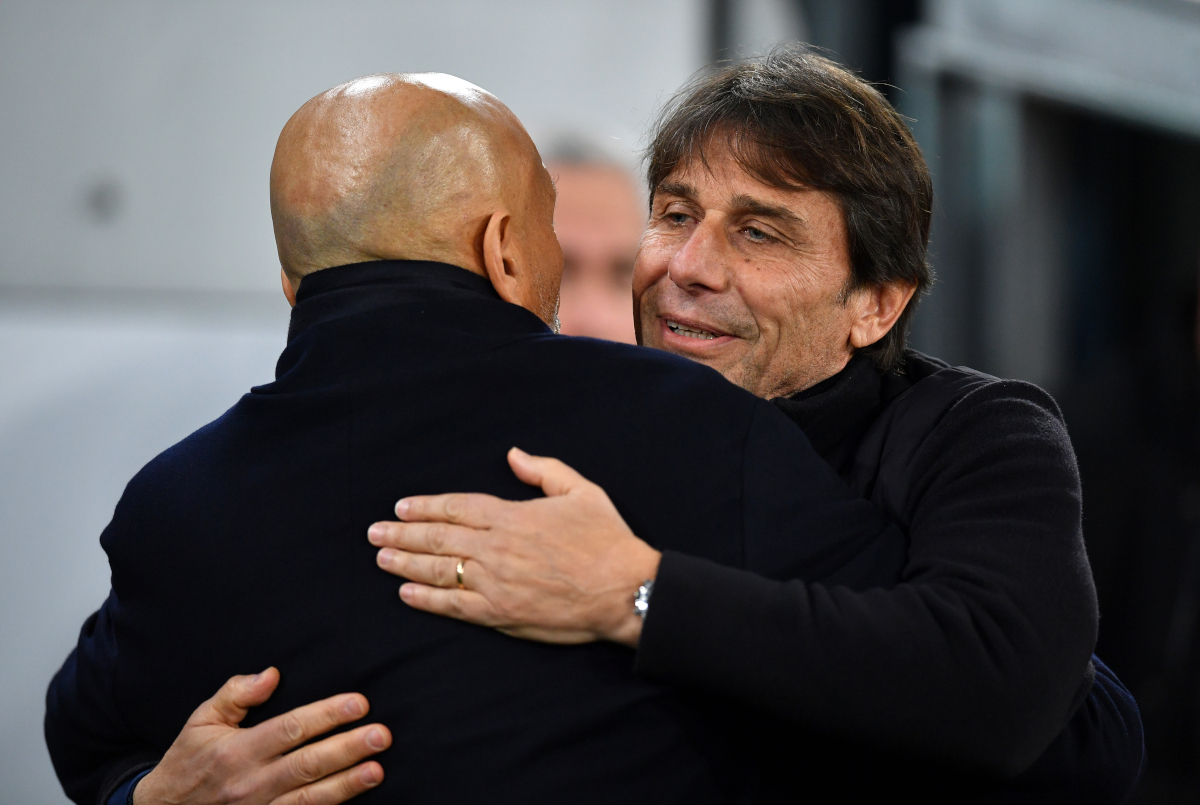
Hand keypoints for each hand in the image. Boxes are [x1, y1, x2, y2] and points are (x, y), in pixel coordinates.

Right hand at [133, 667, 390, 804]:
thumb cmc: (188, 763)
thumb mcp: (201, 722)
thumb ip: (235, 694)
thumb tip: (271, 674)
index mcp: (237, 751)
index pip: (290, 729)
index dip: (326, 715)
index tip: (359, 703)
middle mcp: (250, 784)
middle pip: (307, 764)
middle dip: (347, 749)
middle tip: (381, 735)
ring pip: (309, 798)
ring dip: (346, 785)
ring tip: (376, 770)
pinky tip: (354, 800)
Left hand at [367, 447, 660, 646]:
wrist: (625, 588)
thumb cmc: (607, 539)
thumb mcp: (581, 491)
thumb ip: (543, 470)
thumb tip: (513, 455)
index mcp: (512, 516)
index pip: (456, 507)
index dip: (425, 507)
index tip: (402, 507)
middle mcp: (496, 547)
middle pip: (438, 538)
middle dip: (402, 534)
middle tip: (375, 533)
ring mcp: (495, 582)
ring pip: (439, 570)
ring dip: (406, 564)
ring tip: (382, 558)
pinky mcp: (501, 613)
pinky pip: (454, 606)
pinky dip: (427, 600)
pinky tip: (407, 595)